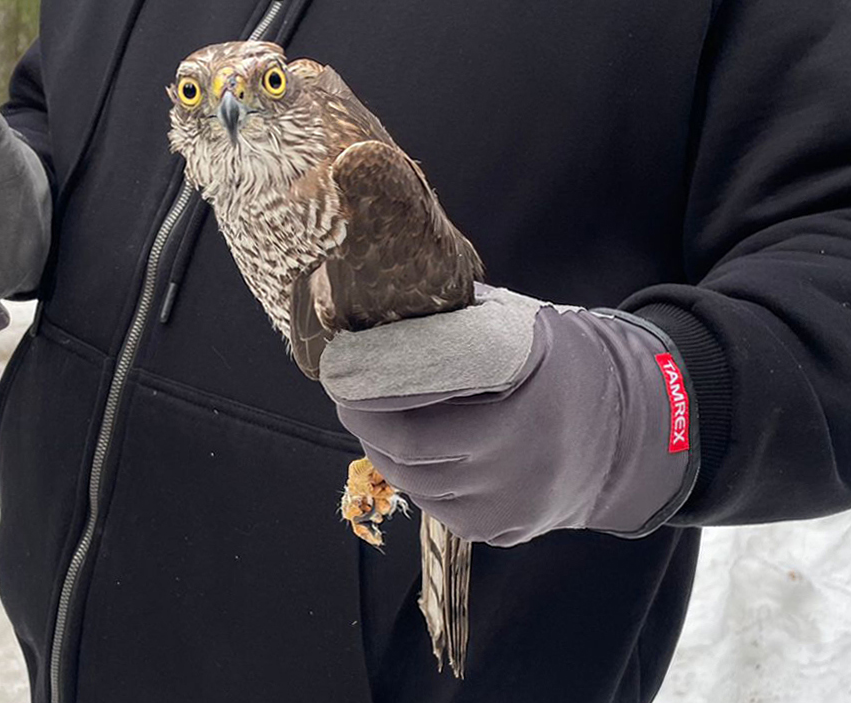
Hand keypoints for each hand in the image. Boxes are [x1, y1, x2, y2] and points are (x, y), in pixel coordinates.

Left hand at [319, 285, 698, 546]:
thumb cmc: (567, 367)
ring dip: (386, 451)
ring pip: (416, 485)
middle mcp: (515, 464)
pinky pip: (439, 508)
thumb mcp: (522, 329)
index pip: (413, 412)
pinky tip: (417, 452)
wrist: (631, 433)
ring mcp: (510, 507)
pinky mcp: (504, 533)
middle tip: (348, 395)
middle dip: (365, 422)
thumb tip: (385, 308)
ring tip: (378, 419)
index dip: (367, 395)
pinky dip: (417, 479)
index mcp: (519, 405)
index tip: (340, 371)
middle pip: (406, 453)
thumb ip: (459, 323)